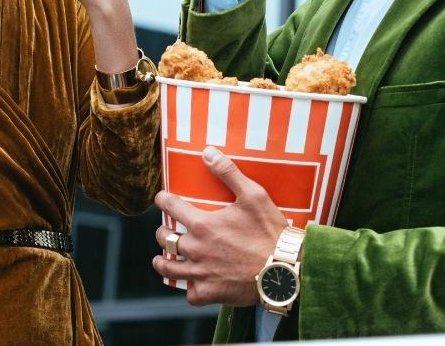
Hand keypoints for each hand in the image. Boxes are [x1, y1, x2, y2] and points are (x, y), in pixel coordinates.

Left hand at [151, 146, 288, 306]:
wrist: (284, 270)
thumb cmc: (270, 232)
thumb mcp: (254, 195)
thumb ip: (228, 172)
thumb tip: (207, 152)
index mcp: (203, 224)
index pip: (171, 207)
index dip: (163, 200)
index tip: (161, 198)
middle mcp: (196, 249)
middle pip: (165, 239)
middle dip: (162, 232)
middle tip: (165, 230)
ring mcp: (201, 273)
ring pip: (169, 269)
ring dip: (162, 262)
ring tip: (162, 259)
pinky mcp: (210, 292)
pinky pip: (190, 293)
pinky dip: (189, 288)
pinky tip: (191, 283)